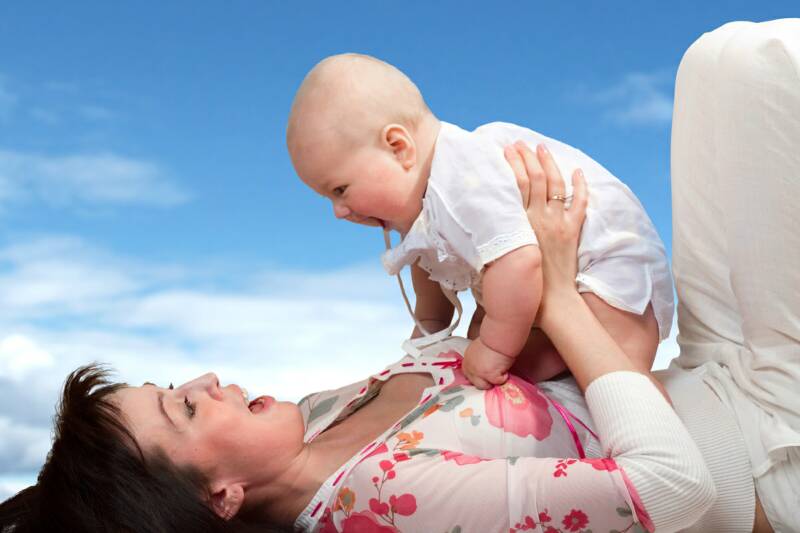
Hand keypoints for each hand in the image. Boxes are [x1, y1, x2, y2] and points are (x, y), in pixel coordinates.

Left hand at [462, 338, 513, 389]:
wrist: (498, 337)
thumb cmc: (492, 339)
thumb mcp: (478, 350)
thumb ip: (477, 360)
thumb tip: (482, 366)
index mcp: (467, 360)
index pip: (468, 375)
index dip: (478, 377)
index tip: (484, 377)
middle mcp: (470, 367)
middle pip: (475, 383)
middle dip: (485, 381)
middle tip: (493, 375)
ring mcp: (478, 373)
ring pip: (485, 386)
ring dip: (493, 381)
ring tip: (499, 372)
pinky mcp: (489, 375)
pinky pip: (498, 382)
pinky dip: (504, 377)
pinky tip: (505, 368)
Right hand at [504, 142, 587, 327]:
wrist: (552, 302)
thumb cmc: (522, 286)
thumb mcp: (498, 260)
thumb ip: (490, 241)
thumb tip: (473, 228)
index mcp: (519, 224)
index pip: (515, 184)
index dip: (512, 164)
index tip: (505, 150)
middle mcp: (539, 218)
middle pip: (534, 177)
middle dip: (526, 157)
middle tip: (519, 145)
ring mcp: (558, 222)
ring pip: (555, 184)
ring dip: (548, 163)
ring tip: (541, 148)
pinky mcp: (573, 231)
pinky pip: (580, 202)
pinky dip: (580, 185)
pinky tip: (577, 172)